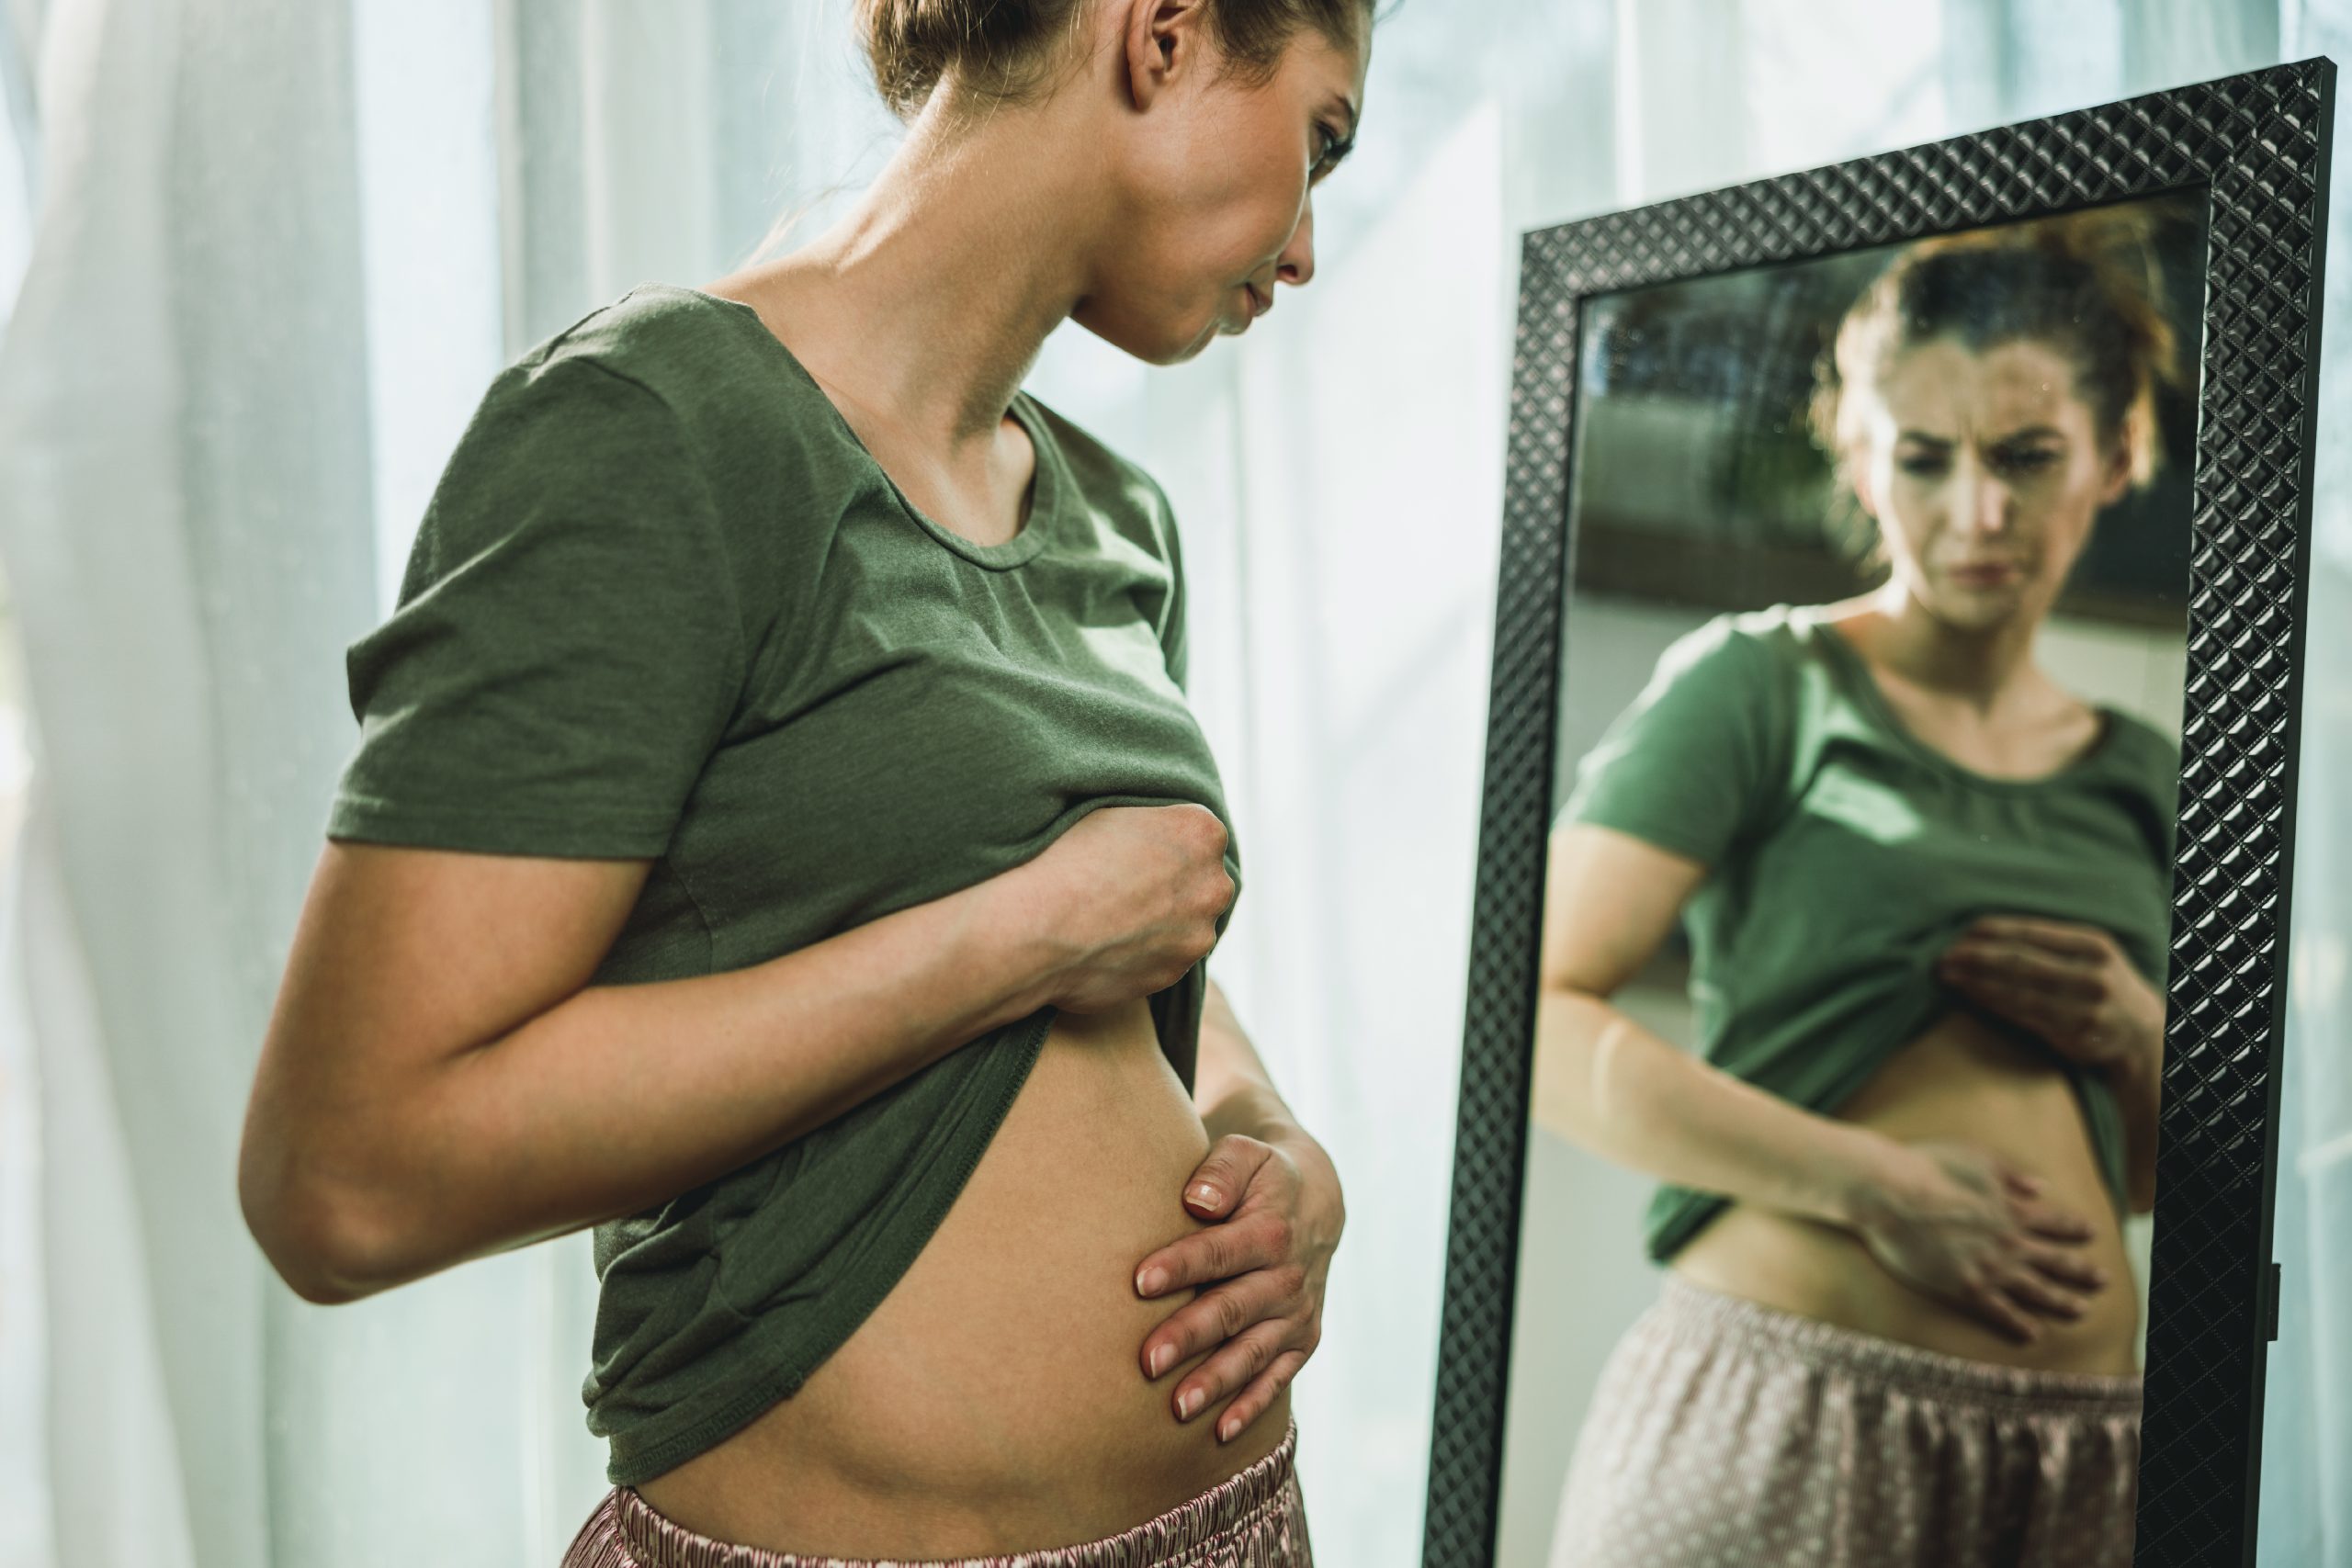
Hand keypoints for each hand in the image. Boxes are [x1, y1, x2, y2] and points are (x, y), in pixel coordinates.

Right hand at [1004, 804, 1234, 1014]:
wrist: (1035, 928)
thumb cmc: (1062, 860)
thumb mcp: (1110, 813)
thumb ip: (1150, 824)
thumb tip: (1152, 839)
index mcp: (1202, 832)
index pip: (1199, 832)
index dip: (1165, 841)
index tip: (1135, 851)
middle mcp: (1213, 884)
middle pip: (1204, 880)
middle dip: (1175, 884)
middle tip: (1126, 887)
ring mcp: (1198, 934)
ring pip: (1189, 924)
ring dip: (1164, 923)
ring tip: (1112, 920)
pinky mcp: (1175, 974)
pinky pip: (1166, 958)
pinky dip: (1145, 953)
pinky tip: (1107, 945)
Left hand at [1130, 1130, 1342, 1442]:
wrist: (1315, 1202)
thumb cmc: (1260, 1177)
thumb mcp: (1246, 1153)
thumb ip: (1222, 1169)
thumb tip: (1198, 1199)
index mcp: (1271, 1230)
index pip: (1219, 1251)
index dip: (1181, 1266)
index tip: (1138, 1282)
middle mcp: (1288, 1278)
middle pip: (1233, 1310)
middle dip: (1190, 1336)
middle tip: (1146, 1361)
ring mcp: (1297, 1315)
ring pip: (1253, 1353)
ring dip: (1217, 1381)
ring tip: (1176, 1407)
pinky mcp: (1302, 1341)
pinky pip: (1276, 1378)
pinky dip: (1251, 1406)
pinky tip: (1219, 1432)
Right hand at [1847, 1138, 2109, 1343]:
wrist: (1889, 1192)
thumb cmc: (1925, 1167)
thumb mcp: (1975, 1157)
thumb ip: (2011, 1175)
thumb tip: (2040, 1188)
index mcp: (2011, 1208)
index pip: (2055, 1222)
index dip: (2075, 1228)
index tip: (2092, 1233)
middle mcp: (2008, 1241)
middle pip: (2056, 1260)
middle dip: (2082, 1271)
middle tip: (2103, 1280)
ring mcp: (1989, 1267)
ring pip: (2037, 1290)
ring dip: (2062, 1301)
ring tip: (2081, 1310)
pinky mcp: (1965, 1287)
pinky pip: (2000, 1310)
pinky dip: (2020, 1323)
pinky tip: (2034, 1333)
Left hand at [1937, 916, 2161, 1071]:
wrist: (2143, 1033)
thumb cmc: (2100, 983)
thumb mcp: (2089, 954)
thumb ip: (2048, 942)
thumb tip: (1981, 931)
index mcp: (2094, 945)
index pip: (2031, 933)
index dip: (1992, 933)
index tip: (1961, 933)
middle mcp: (2093, 975)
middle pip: (2021, 962)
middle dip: (1976, 958)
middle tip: (1944, 957)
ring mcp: (2086, 1008)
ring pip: (2019, 992)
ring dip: (1977, 984)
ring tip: (1949, 976)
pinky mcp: (2077, 1037)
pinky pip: (2025, 1017)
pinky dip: (1994, 1005)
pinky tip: (1972, 997)